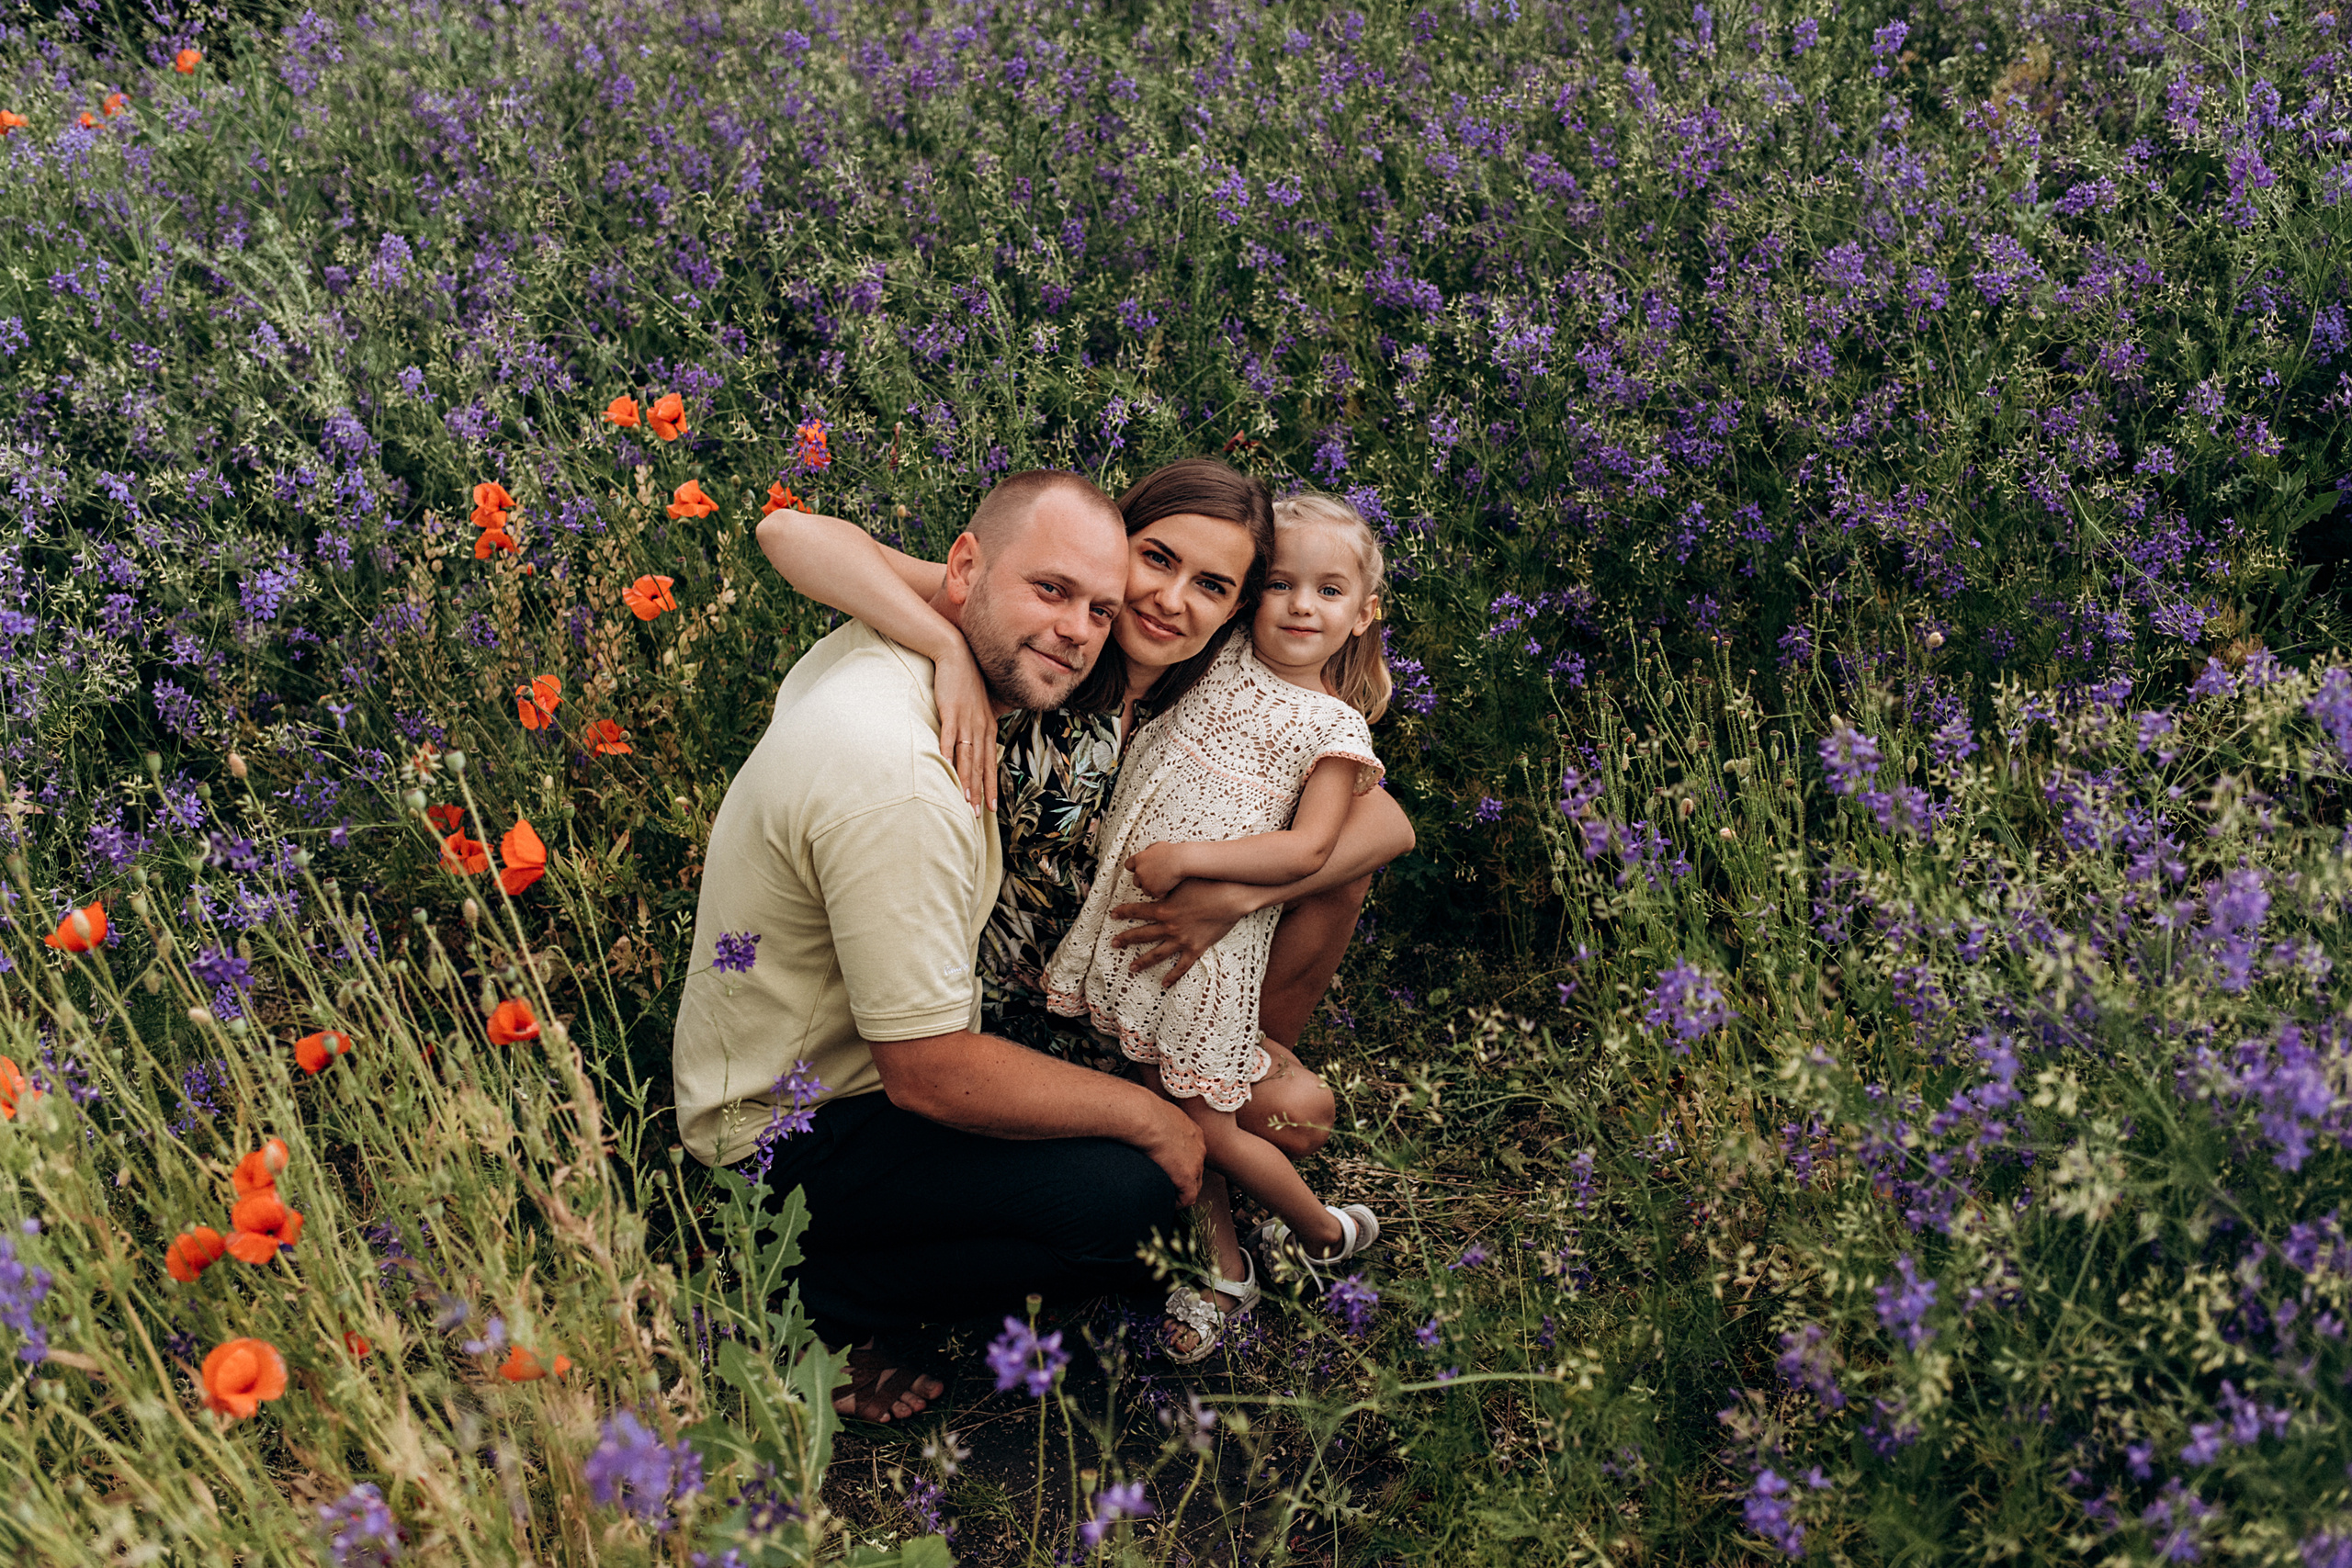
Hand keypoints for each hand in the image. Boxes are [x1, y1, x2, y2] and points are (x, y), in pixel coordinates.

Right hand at [932, 641, 997, 813]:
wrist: (957, 654)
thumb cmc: (965, 681)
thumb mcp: (976, 706)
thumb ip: (977, 725)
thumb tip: (973, 743)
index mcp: (987, 727)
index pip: (990, 762)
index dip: (990, 785)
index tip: (991, 807)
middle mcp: (981, 726)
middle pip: (980, 765)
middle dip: (979, 791)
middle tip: (978, 814)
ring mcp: (966, 719)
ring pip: (967, 756)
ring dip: (966, 780)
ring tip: (964, 800)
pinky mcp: (951, 711)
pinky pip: (949, 736)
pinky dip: (948, 753)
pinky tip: (946, 768)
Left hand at [1108, 878, 1259, 986]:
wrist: (1229, 897)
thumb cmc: (1207, 884)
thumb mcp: (1181, 881)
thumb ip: (1167, 885)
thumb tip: (1155, 881)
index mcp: (1163, 909)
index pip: (1137, 911)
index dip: (1124, 912)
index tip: (1113, 915)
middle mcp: (1169, 926)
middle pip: (1142, 934)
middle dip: (1126, 938)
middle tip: (1114, 943)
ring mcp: (1181, 940)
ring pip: (1157, 953)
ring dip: (1143, 961)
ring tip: (1131, 967)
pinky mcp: (1195, 948)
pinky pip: (1182, 966)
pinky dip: (1173, 975)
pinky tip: (1164, 983)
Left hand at [1123, 841, 1190, 897]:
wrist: (1181, 860)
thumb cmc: (1173, 852)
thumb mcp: (1158, 846)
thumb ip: (1149, 851)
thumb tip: (1147, 852)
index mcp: (1139, 859)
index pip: (1128, 865)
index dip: (1135, 868)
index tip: (1140, 870)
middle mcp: (1139, 871)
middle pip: (1136, 881)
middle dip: (1144, 881)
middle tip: (1155, 879)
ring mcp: (1146, 882)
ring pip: (1146, 890)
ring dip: (1153, 888)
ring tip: (1164, 883)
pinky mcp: (1154, 890)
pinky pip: (1156, 895)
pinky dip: (1162, 893)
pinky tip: (1169, 887)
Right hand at [1133, 1099, 1205, 1205]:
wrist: (1144, 1116)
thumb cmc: (1142, 1111)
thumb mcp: (1157, 1113)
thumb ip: (1158, 1123)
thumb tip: (1143, 1124)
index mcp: (1193, 1132)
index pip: (1193, 1153)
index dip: (1181, 1164)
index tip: (1168, 1169)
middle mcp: (1199, 1147)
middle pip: (1196, 1170)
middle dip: (1184, 1179)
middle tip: (1168, 1185)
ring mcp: (1195, 1163)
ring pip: (1193, 1185)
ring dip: (1180, 1191)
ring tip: (1165, 1195)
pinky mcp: (1186, 1177)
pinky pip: (1187, 1199)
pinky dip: (1176, 1203)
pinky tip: (1164, 1202)